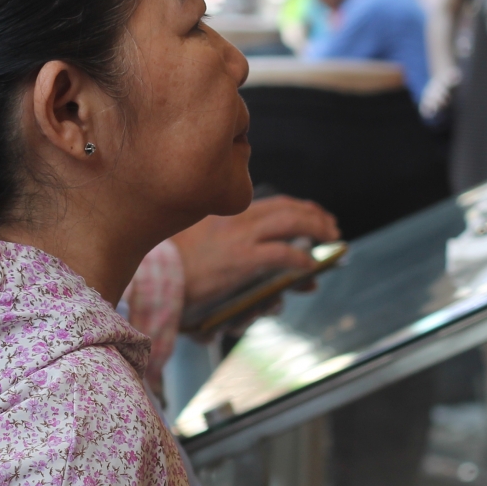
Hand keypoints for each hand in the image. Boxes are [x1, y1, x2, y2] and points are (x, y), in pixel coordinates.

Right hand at [173, 196, 339, 306]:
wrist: (155, 282)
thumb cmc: (173, 273)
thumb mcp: (200, 253)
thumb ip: (229, 255)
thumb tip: (253, 265)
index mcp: (224, 214)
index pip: (270, 203)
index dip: (296, 207)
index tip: (311, 213)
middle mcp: (235, 220)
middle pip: (286, 207)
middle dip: (314, 215)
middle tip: (330, 227)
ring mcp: (240, 238)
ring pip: (291, 222)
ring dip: (317, 228)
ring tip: (331, 239)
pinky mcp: (242, 260)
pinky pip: (283, 254)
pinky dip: (302, 259)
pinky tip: (311, 266)